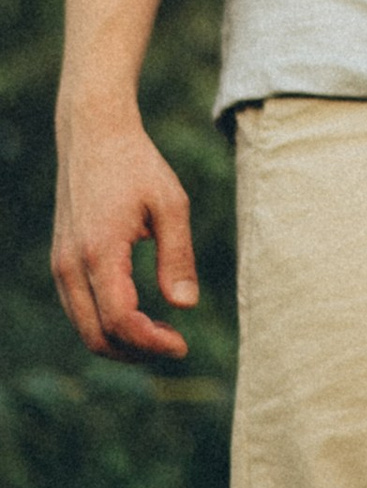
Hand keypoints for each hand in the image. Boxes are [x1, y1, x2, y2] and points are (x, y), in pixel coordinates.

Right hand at [53, 96, 198, 360]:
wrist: (93, 135)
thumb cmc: (136, 165)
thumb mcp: (171, 204)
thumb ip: (178, 256)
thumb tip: (185, 306)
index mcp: (99, 251)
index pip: (120, 320)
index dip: (151, 342)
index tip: (182, 345)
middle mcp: (71, 265)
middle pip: (96, 336)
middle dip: (136, 352)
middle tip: (174, 345)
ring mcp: (61, 265)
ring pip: (83, 328)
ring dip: (120, 342)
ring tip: (161, 334)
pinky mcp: (61, 262)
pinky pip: (78, 309)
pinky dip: (105, 324)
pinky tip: (139, 315)